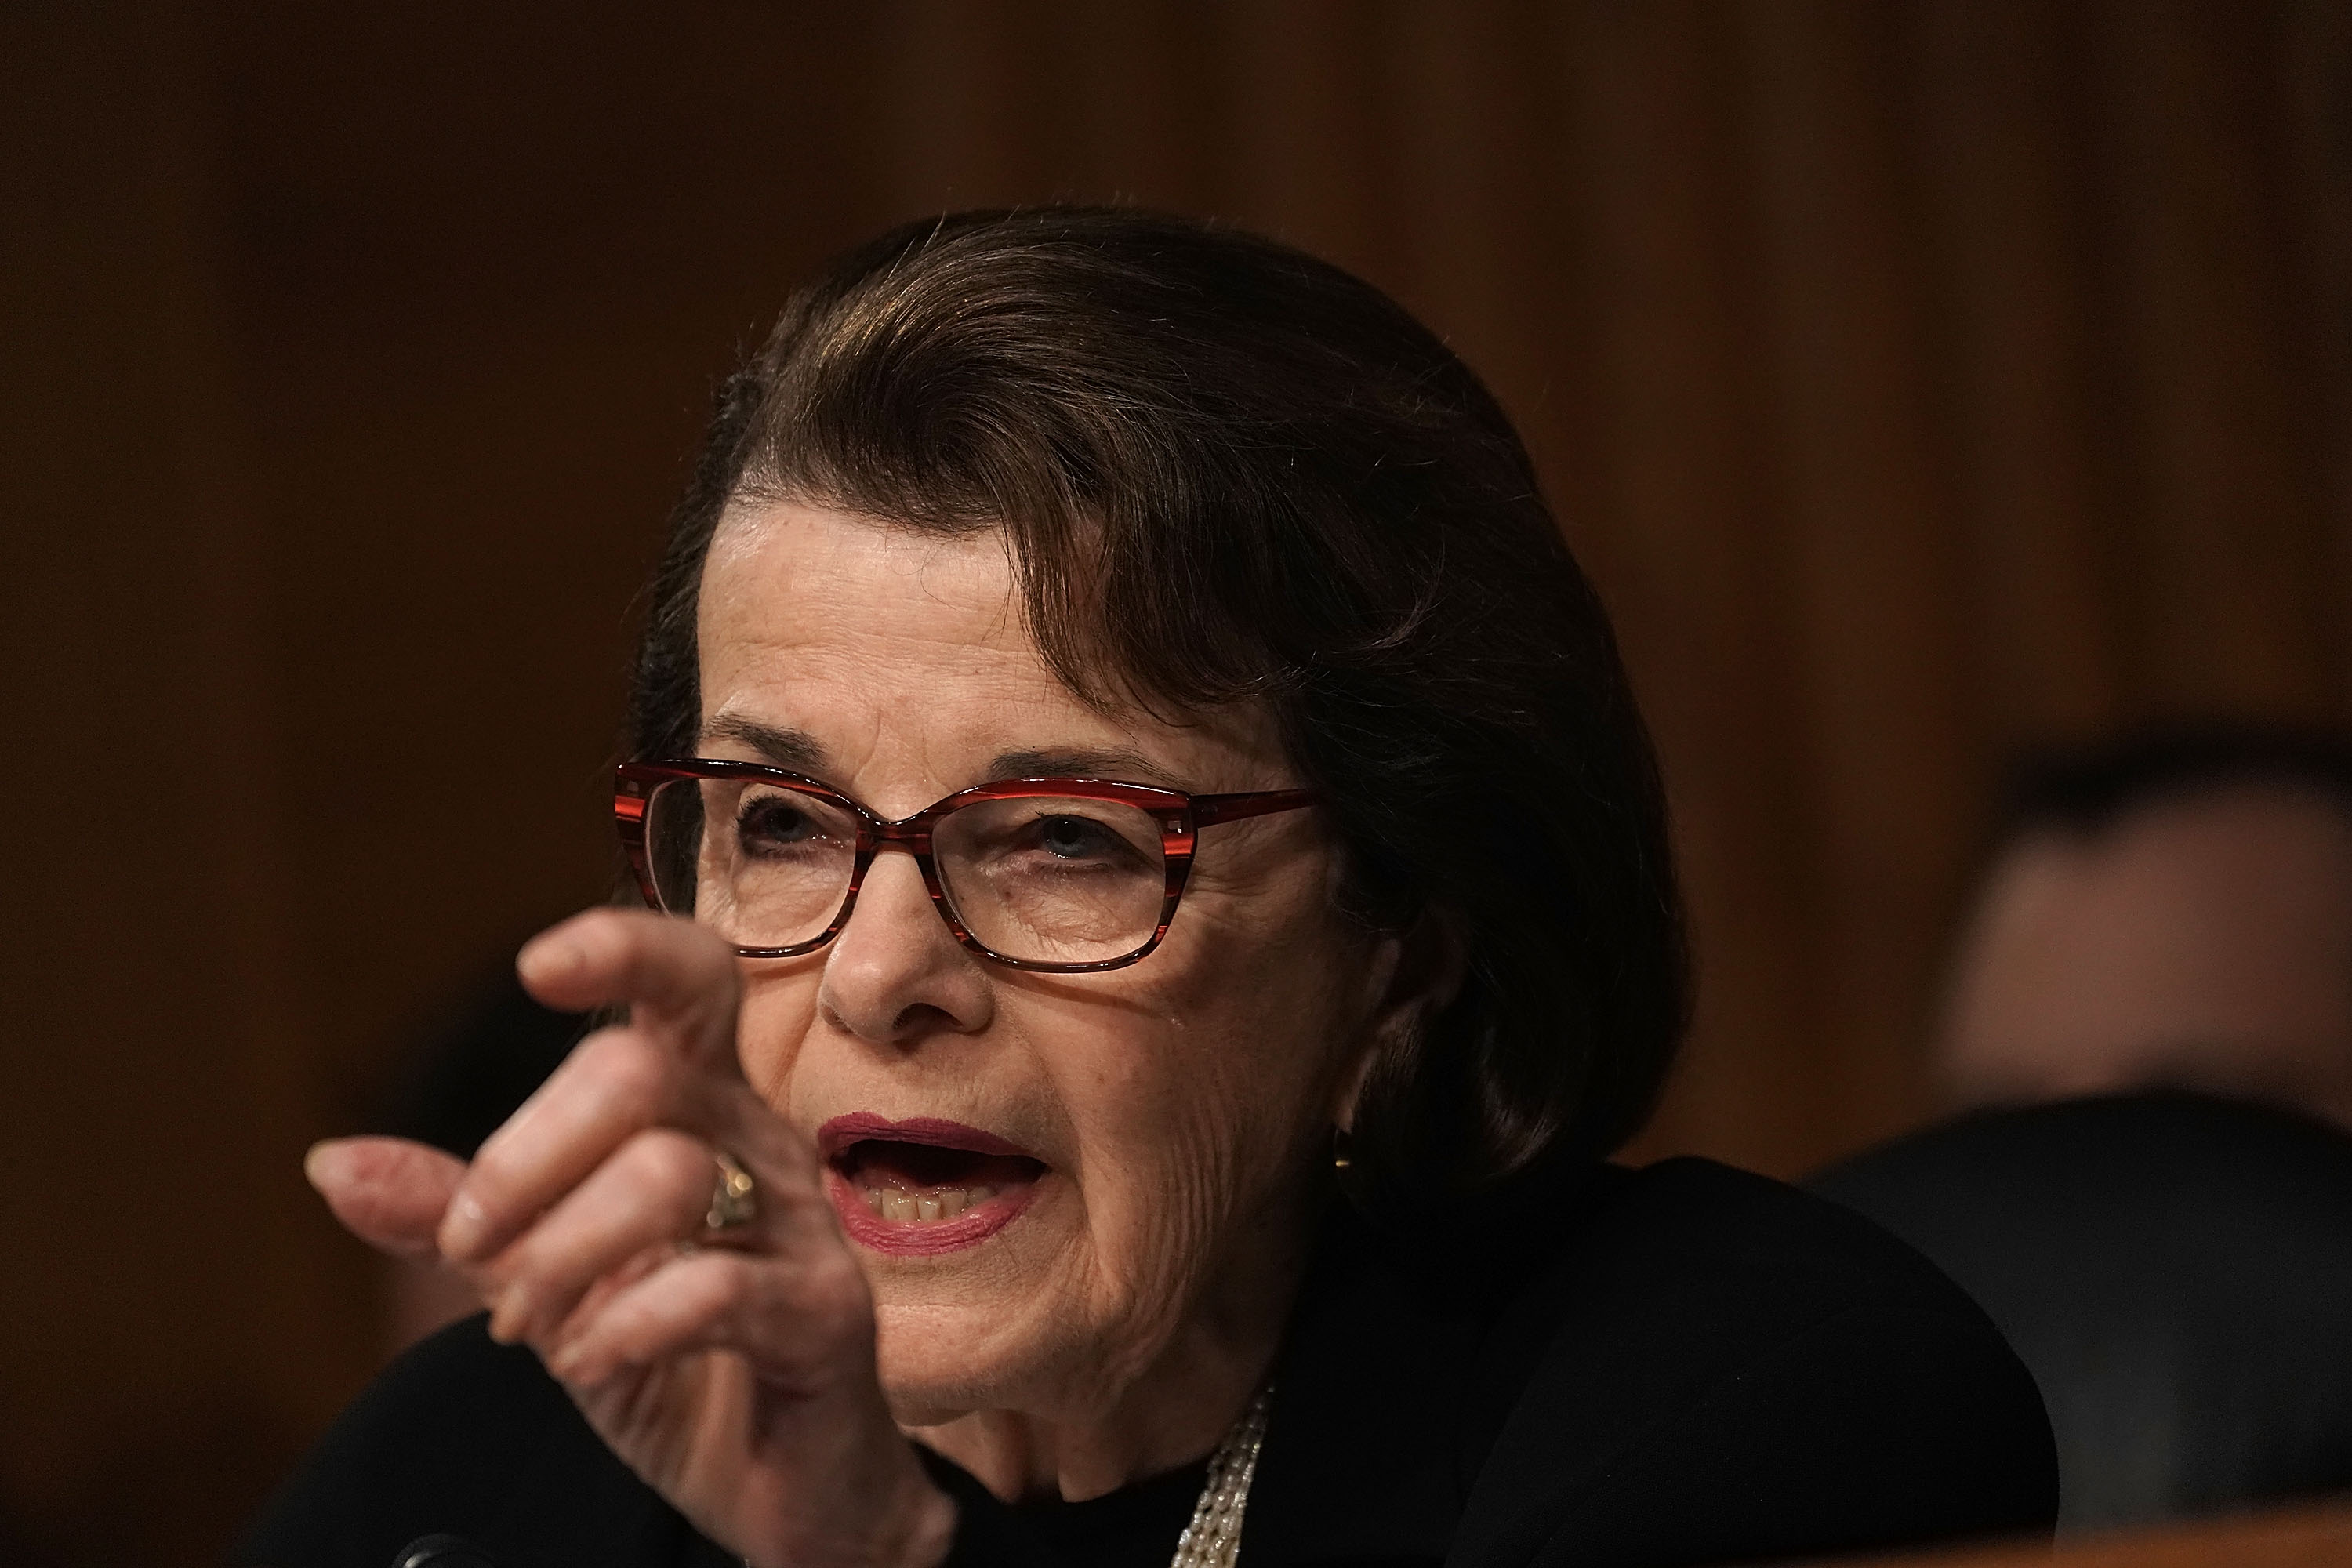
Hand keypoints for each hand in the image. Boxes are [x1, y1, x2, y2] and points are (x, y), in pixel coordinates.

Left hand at [307, 908, 955, 1567]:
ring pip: (668, 1175)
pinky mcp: (826, 1313)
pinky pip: (717, 1288)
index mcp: (700, 1104)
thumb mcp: (542, 1275)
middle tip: (473, 1247)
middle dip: (521, 1159)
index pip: (690, 978)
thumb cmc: (669, 1350)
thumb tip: (329, 1162)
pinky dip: (627, 1324)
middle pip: (641, 1073)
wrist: (776, 1479)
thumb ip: (454, 1215)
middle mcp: (759, 1141)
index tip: (535, 969)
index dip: (624, 949)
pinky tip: (593, 1360)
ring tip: (531, 1327)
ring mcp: (802, 1223)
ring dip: (560, 1256)